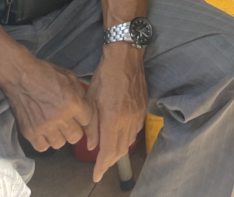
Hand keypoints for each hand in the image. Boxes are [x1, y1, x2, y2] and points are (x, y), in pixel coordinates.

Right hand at [0, 56, 94, 150]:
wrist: (20, 75)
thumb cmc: (46, 73)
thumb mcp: (70, 77)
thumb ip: (81, 93)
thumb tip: (86, 106)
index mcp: (73, 104)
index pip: (87, 121)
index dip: (84, 117)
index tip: (78, 114)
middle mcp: (60, 119)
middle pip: (75, 137)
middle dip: (74, 129)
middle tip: (68, 122)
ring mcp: (44, 128)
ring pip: (60, 144)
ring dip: (59, 136)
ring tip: (55, 127)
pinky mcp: (30, 133)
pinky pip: (42, 147)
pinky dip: (44, 142)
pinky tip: (44, 132)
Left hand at [86, 44, 147, 182]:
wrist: (125, 57)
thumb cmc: (104, 76)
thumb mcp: (90, 100)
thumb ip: (91, 125)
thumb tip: (91, 144)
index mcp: (113, 119)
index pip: (108, 151)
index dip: (101, 166)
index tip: (96, 176)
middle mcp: (128, 120)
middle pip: (121, 150)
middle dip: (110, 161)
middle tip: (100, 167)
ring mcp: (138, 114)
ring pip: (130, 141)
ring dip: (119, 150)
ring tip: (109, 154)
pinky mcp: (144, 107)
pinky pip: (136, 130)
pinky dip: (127, 138)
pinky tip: (120, 136)